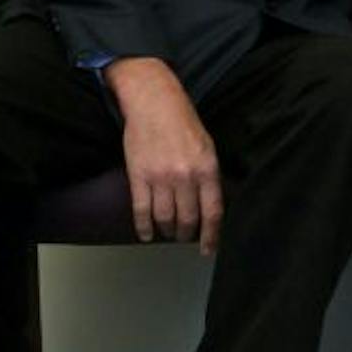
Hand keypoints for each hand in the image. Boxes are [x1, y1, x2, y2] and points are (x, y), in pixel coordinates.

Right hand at [106, 57, 222, 252]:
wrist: (155, 103)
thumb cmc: (184, 123)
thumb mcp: (208, 147)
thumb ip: (209, 176)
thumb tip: (210, 203)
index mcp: (207, 169)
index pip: (212, 212)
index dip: (211, 235)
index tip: (208, 248)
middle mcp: (185, 176)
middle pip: (187, 219)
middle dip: (187, 234)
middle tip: (185, 238)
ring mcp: (160, 178)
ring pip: (165, 218)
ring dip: (167, 230)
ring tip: (169, 233)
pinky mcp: (138, 176)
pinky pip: (141, 211)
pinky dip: (143, 227)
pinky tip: (147, 235)